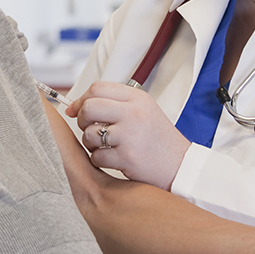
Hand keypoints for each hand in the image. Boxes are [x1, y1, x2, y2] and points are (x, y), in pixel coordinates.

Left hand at [65, 81, 190, 190]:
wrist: (180, 165)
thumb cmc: (158, 139)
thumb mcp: (143, 111)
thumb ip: (114, 104)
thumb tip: (73, 107)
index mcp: (137, 98)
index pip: (97, 88)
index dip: (81, 99)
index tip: (76, 110)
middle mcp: (134, 113)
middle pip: (89, 107)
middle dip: (82, 119)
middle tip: (89, 129)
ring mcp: (130, 135)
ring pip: (89, 134)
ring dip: (90, 143)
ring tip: (104, 146)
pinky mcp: (127, 157)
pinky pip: (96, 157)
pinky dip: (99, 160)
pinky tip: (112, 160)